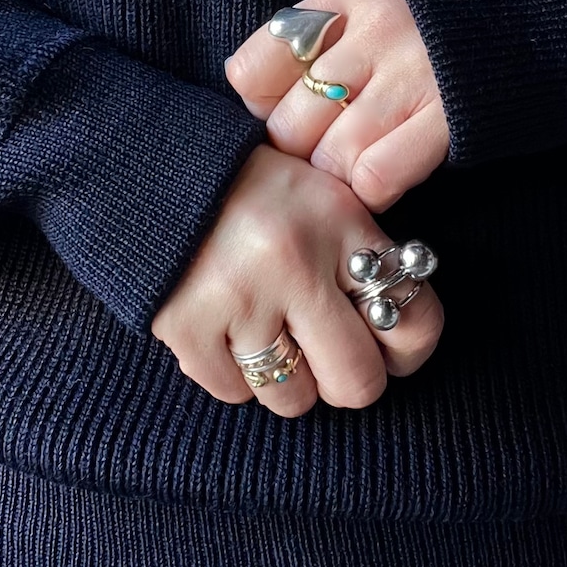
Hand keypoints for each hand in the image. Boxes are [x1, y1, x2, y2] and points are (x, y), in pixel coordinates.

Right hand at [150, 143, 443, 415]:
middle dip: (346, 379)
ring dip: (287, 379)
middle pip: (357, 382)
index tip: (384, 343)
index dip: (407, 346)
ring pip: (293, 398)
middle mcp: (296, 261)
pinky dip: (234, 374)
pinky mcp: (187, 326)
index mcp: (340, 221)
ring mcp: (239, 297)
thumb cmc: (253, 192)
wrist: (153, 169)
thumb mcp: (323, 197)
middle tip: (325, 356)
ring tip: (269, 334)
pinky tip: (227, 329)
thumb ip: (363, 255)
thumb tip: (402, 336)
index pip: (413, 317)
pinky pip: (234, 393)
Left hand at [225, 0, 449, 212]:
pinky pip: (377, 177)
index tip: (282, 106)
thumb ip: (320, 36)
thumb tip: (257, 100)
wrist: (542, 20)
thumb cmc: (441, 21)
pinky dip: (372, 188)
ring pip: (331, 157)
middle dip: (300, 149)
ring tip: (358, 158)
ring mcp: (412, 75)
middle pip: (291, 123)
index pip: (255, 65)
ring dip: (338, 173)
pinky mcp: (447, 118)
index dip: (261, 102)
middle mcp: (376, 31)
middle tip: (323, 145)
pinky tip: (386, 170)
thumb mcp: (375, 1)